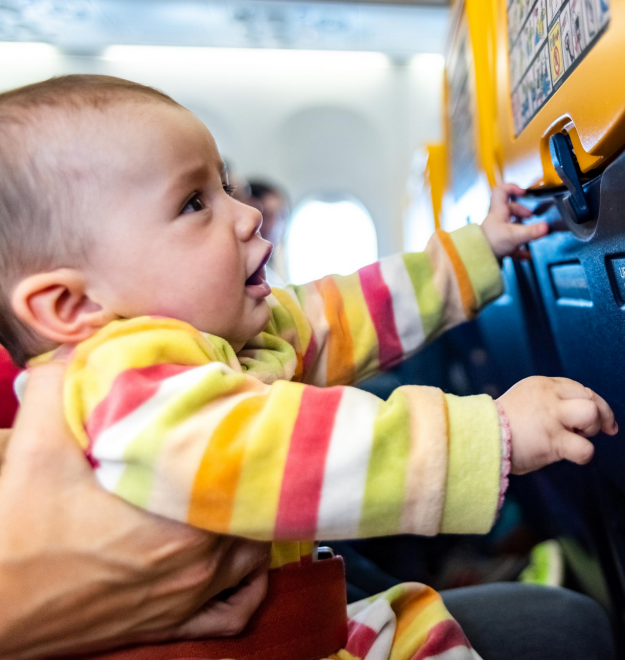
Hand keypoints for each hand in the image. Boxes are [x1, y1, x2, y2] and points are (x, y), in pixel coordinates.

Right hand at [0, 362, 270, 658]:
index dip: (244, 440)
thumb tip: (84, 345)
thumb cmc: (14, 535)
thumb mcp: (36, 448)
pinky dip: (248, 586)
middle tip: (240, 450)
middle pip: (253, 510)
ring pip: (254, 557)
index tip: (239, 417)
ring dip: (252, 525)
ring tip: (237, 494)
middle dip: (250, 478)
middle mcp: (198, 561)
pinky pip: (236, 611)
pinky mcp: (172, 625)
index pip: (242, 471)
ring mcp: (189, 597)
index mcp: (179, 517)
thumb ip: (60, 385)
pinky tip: (242, 562)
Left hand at [481, 183, 548, 258]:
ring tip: (531, 233)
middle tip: (530, 216)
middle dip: (522, 211)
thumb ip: (531, 231)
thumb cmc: (490, 243)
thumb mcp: (514, 235)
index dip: (512, 188)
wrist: (478, 258)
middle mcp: (497, 219)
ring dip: (522, 228)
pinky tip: (526, 254)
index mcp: (499, 211)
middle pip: (510, 209)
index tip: (523, 192)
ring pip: (511, 225)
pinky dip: (520, 249)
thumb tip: (546, 227)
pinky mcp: (498, 244)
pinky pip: (511, 244)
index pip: (501, 191)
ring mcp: (497, 231)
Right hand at [497, 376, 616, 474]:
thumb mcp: (525, 400)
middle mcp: (550, 397)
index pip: (580, 389)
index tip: (603, 422)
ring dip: (591, 431)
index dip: (595, 404)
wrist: (479, 438)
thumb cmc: (500, 425)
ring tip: (575, 439)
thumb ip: (549, 401)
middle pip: (591, 398)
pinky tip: (572, 455)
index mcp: (543, 385)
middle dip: (599, 416)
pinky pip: (585, 448)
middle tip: (588, 431)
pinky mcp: (552, 441)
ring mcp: (552, 418)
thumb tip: (579, 415)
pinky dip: (584, 454)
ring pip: (591, 414)